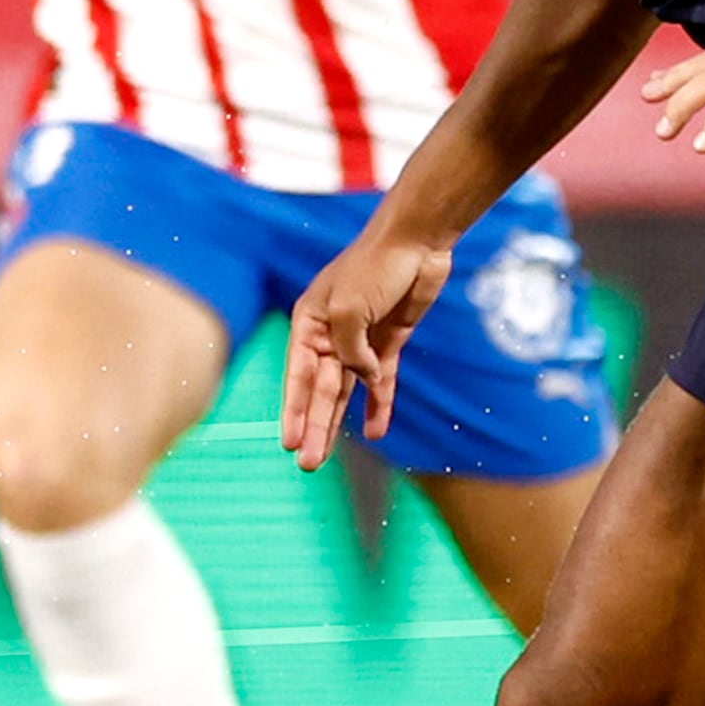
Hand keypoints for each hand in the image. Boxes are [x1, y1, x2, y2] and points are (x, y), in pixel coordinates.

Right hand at [280, 223, 453, 470]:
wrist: (416, 241)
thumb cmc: (375, 266)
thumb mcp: (350, 308)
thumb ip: (351, 349)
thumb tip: (362, 378)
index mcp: (310, 323)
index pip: (298, 376)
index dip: (293, 411)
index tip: (288, 442)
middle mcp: (331, 335)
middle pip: (320, 390)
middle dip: (313, 427)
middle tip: (308, 464)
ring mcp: (361, 341)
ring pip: (346, 392)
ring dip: (336, 424)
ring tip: (324, 457)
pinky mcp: (389, 343)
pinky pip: (381, 381)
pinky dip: (379, 405)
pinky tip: (377, 431)